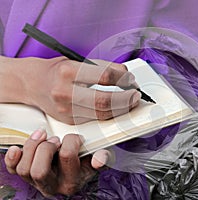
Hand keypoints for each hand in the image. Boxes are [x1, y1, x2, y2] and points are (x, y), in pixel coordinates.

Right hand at [0, 56, 140, 123]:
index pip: (104, 76)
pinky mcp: (70, 120)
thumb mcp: (77, 61)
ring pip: (102, 113)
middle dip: (126, 98)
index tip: (131, 79)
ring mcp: (67, 109)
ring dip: (122, 108)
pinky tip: (117, 108)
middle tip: (136, 94)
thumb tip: (125, 75)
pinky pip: (96, 119)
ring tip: (130, 101)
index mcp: (68, 70)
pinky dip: (111, 114)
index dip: (123, 79)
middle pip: (104, 100)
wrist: (33, 84)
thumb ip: (101, 68)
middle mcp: (65, 91)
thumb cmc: (56, 70)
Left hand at [4, 129, 110, 196]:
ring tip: (43, 138)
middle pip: (39, 170)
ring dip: (31, 147)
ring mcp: (37, 183)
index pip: (67, 157)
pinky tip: (18, 148)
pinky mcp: (27, 177)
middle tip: (56, 140)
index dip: (71, 140)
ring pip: (24, 169)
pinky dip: (13, 158)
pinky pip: (13, 170)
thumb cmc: (87, 162)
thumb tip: (99, 159)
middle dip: (46, 148)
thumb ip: (103, 157)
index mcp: (72, 182)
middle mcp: (53, 186)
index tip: (77, 137)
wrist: (77, 170)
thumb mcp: (99, 159)